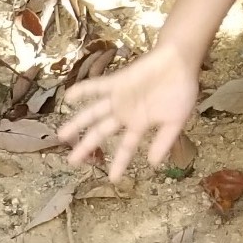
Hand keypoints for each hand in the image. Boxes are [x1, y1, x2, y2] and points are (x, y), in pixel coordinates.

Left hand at [59, 44, 201, 180]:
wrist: (180, 62)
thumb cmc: (181, 90)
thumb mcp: (176, 120)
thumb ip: (164, 141)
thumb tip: (153, 163)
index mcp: (139, 125)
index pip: (126, 148)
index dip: (120, 163)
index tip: (113, 179)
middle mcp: (125, 114)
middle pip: (101, 133)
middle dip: (87, 147)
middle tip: (71, 162)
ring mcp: (119, 98)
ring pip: (93, 113)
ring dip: (78, 123)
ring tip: (61, 135)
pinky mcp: (117, 82)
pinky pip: (97, 87)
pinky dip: (83, 91)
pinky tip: (68, 97)